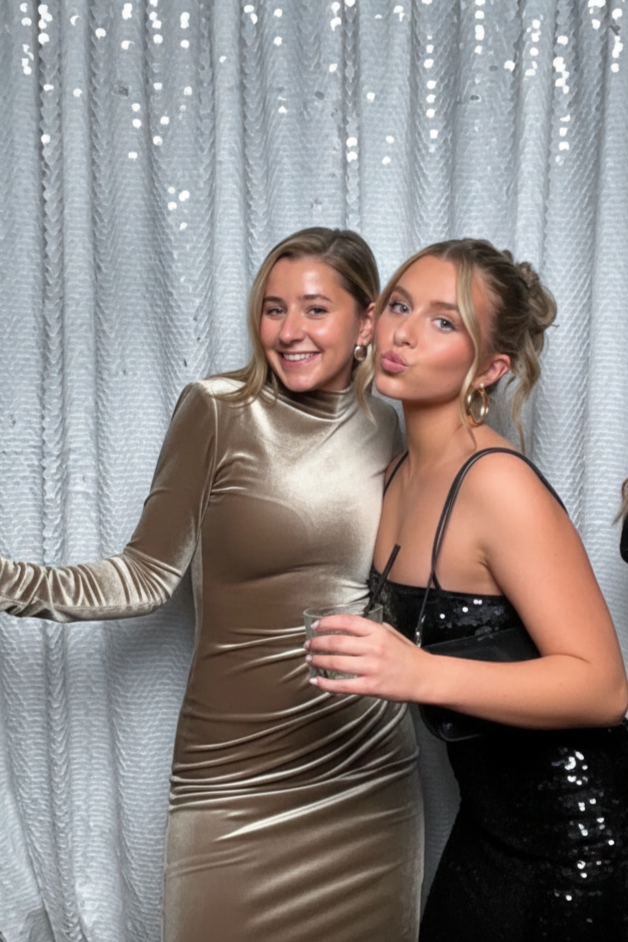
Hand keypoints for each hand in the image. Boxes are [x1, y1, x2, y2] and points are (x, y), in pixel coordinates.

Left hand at [304, 613, 423, 700]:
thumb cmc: (410, 657)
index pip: (346, 622)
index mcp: (378, 632)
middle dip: (317, 643)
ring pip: (335, 663)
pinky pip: (342, 686)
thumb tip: (352, 626)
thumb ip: (373, 629)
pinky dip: (326, 684)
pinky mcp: (371, 687)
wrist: (427, 678)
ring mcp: (371, 668)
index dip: (327, 623)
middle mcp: (373, 648)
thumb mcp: (393, 634)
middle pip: (336, 642)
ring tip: (310, 659)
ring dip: (318, 661)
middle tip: (308, 644)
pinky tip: (316, 681)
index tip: (316, 626)